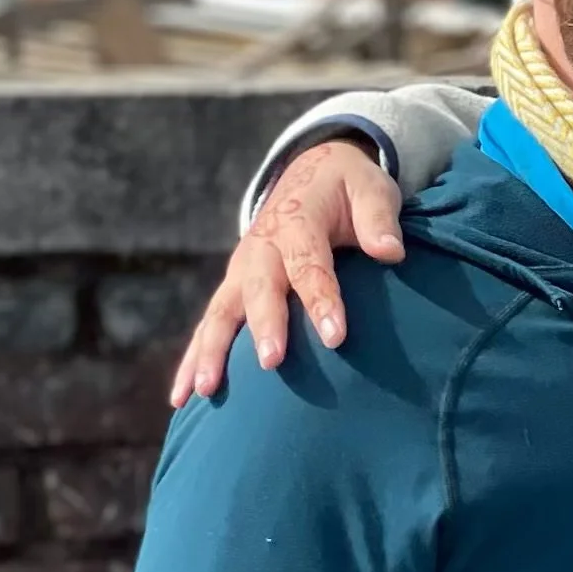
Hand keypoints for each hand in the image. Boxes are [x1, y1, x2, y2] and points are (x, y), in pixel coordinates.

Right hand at [171, 141, 406, 404]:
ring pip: (220, 312)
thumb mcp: (370, 189)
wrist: (311, 173)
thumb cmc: (347, 189)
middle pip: (259, 290)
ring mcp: (242, 271)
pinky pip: (208, 327)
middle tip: (271, 363)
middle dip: (264, 326)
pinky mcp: (233, 290)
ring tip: (204, 390)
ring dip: (210, 351)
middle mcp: (261, 248)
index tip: (336, 338)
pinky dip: (192, 359)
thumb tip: (390, 250)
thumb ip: (379, 217)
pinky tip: (182, 398)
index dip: (321, 300)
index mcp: (297, 221)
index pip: (309, 263)